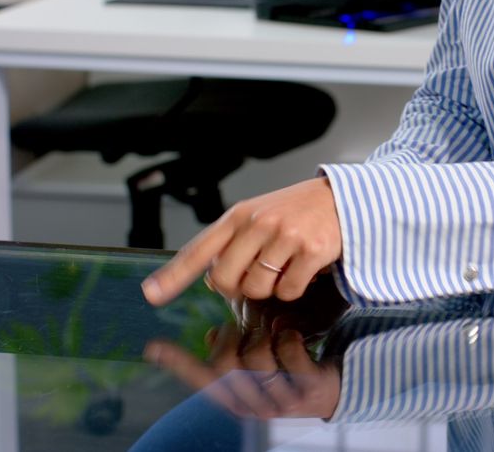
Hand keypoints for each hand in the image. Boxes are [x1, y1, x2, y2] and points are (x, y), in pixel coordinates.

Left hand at [142, 178, 342, 304]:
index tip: (151, 295)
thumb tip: (207, 280)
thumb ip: (231, 244)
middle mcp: (257, 223)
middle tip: (255, 276)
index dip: (172, 276)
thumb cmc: (295, 212)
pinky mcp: (311, 250)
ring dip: (269, 289)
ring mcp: (284, 236)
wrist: (342, 198)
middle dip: (236, 288)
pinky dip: (294, 289)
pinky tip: (303, 270)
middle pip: (223, 280)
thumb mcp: (257, 217)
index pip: (197, 250)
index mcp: (237, 216)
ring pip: (256, 289)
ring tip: (284, 268)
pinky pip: (288, 291)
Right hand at [145, 329, 340, 419]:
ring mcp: (281, 402)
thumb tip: (211, 338)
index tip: (152, 346)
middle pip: (226, 364)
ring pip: (258, 355)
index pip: (199, 379)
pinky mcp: (308, 390)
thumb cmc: (288, 374)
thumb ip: (233, 354)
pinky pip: (288, 350)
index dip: (176, 362)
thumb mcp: (257, 366)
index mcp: (235, 399)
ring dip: (266, 334)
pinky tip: (292, 333)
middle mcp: (254, 406)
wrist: (336, 392)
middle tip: (244, 327)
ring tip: (273, 330)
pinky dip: (289, 335)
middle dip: (234, 337)